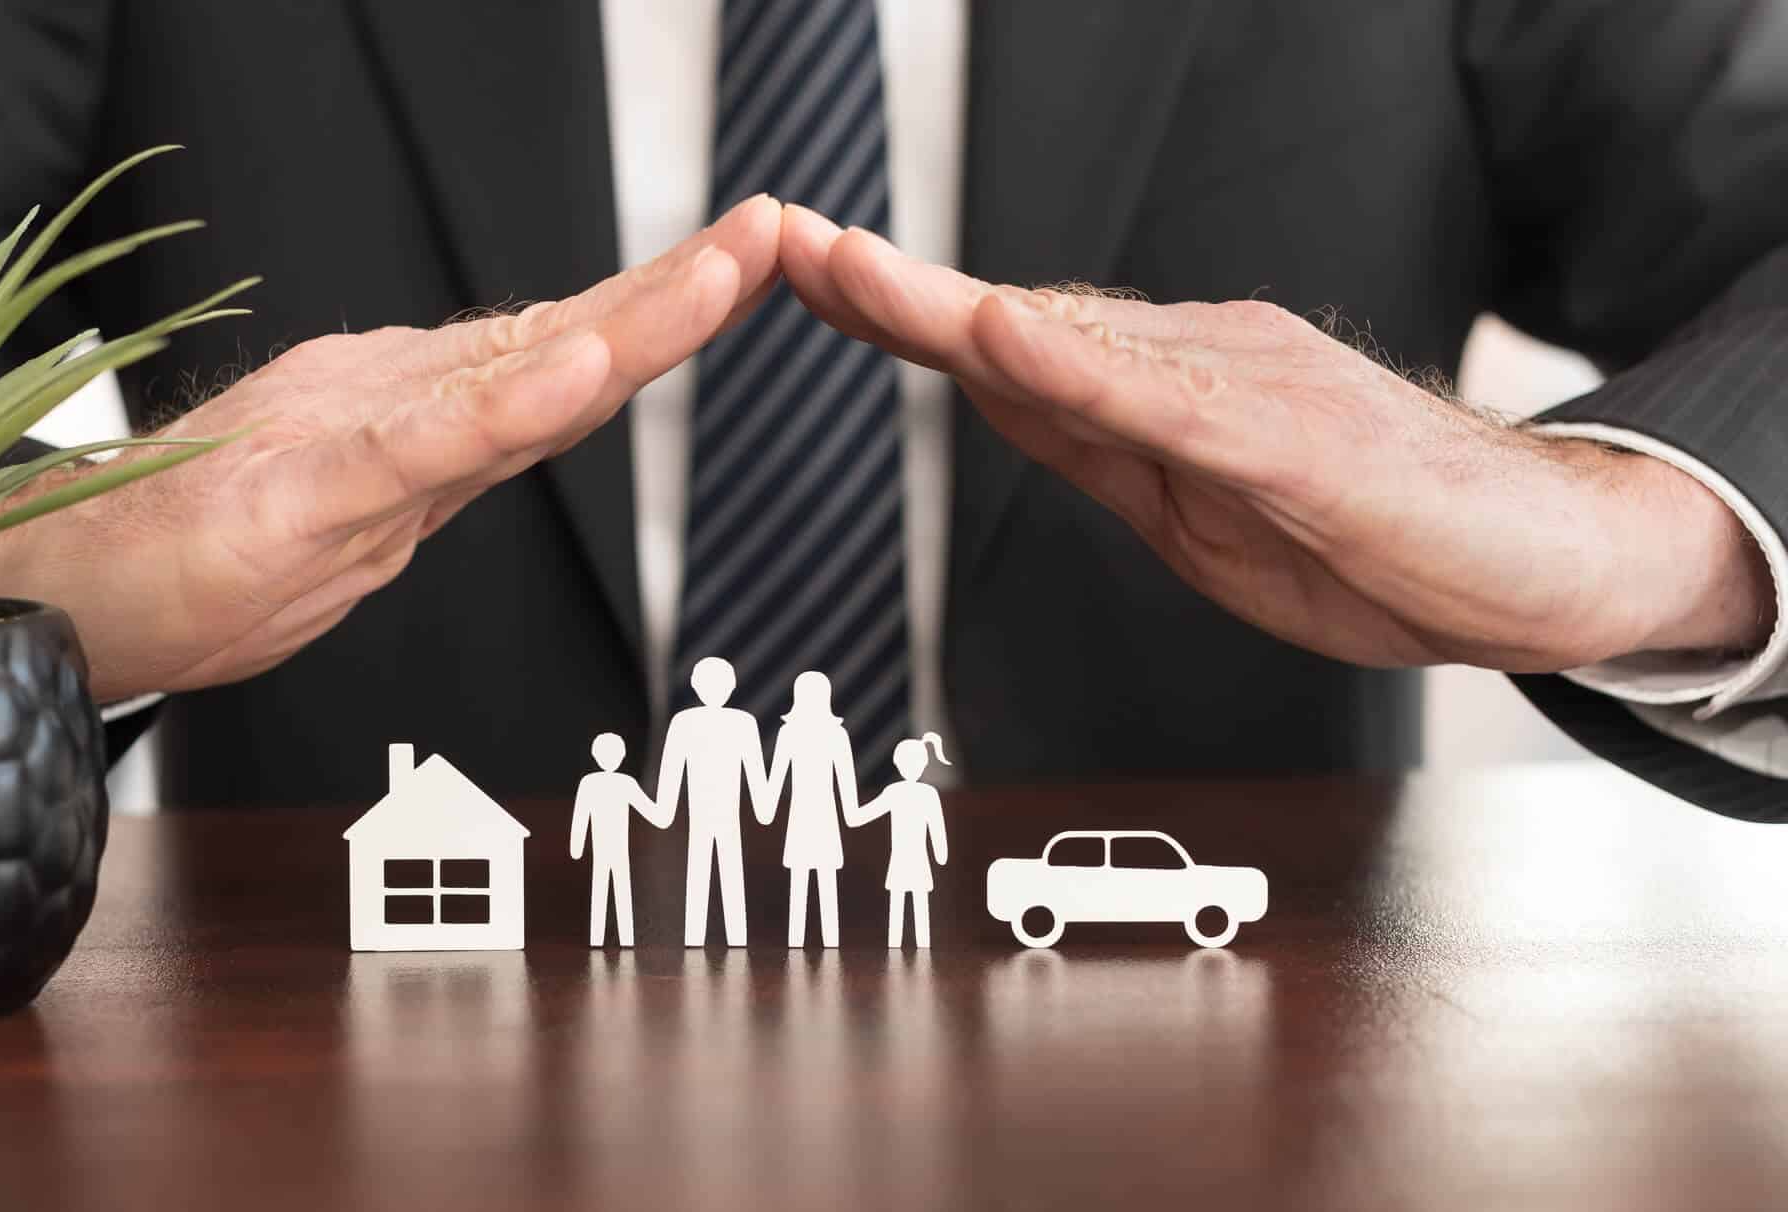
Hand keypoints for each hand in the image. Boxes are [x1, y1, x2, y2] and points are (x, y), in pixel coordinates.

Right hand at [0, 196, 783, 701]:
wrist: (54, 598)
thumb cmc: (182, 557)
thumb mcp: (338, 517)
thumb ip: (423, 466)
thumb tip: (505, 420)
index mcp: (413, 428)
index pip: (562, 367)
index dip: (660, 319)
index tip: (746, 268)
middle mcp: (396, 416)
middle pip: (563, 349)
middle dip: (678, 294)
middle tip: (773, 232)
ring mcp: (350, 449)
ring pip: (513, 378)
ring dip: (630, 325)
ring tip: (723, 271)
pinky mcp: (295, 498)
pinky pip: (418, 450)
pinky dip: (503, 409)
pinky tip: (579, 371)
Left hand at [780, 205, 1771, 671]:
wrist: (1545, 566)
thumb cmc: (1380, 543)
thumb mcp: (1200, 513)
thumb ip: (1103, 449)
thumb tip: (999, 395)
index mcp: (1170, 388)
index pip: (1014, 345)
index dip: (903, 310)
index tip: (808, 272)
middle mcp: (1201, 362)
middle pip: (1022, 324)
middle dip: (893, 290)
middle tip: (783, 242)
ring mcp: (1251, 390)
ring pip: (1076, 343)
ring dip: (950, 307)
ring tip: (848, 268)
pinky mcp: (1300, 443)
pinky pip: (1171, 406)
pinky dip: (1077, 373)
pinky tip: (1004, 342)